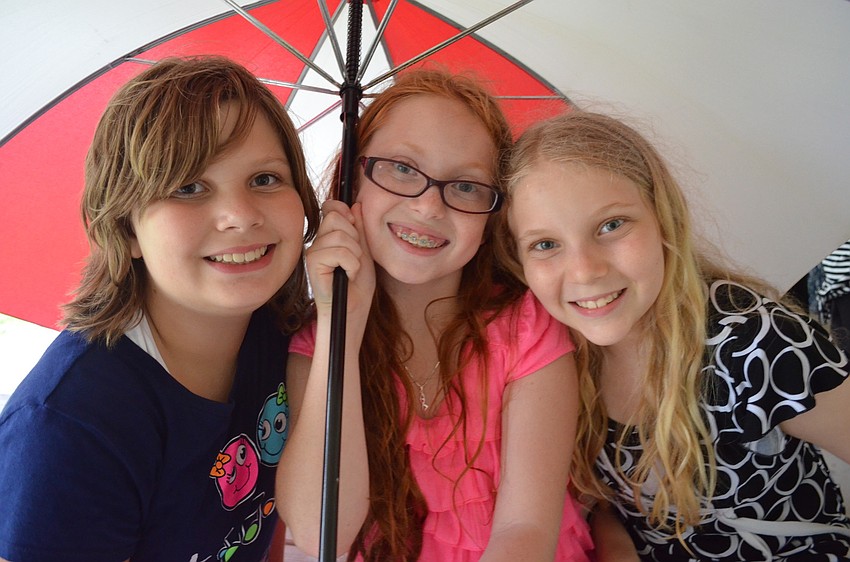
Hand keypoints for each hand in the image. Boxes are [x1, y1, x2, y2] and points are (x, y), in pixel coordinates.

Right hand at [306, 200, 374, 318]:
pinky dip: (352, 265)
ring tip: (352, 270)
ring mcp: (313, 252)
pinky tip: (348, 276)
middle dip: (354, 237)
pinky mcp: (313, 264)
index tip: (354, 225)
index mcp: (329, 236)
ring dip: (355, 254)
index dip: (344, 210)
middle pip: (335, 217)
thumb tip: (356, 205)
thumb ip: (359, 229)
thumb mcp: (364, 251)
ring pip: (339, 235)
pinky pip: (339, 252)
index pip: (330, 207)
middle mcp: (318, 242)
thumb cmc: (358, 286)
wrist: (353, 311)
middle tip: (355, 258)